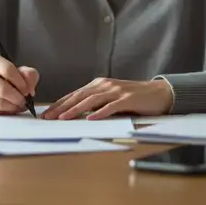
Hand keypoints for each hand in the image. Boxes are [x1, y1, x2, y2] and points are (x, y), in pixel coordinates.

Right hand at [0, 52, 38, 114]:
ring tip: (18, 105)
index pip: (8, 69)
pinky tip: (8, 108)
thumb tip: (30, 86)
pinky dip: (5, 112)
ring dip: (13, 107)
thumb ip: (25, 74)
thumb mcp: (9, 68)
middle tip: (24, 101)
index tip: (28, 90)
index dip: (21, 82)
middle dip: (18, 97)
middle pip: (3, 89)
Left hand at [42, 78, 172, 119]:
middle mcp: (105, 85)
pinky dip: (100, 112)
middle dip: (62, 108)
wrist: (159, 94)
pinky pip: (111, 106)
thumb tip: (76, 115)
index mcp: (98, 85)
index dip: (59, 104)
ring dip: (76, 110)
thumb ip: (96, 104)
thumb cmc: (133, 99)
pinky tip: (91, 119)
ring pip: (92, 100)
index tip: (46, 113)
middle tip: (48, 117)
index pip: (74, 95)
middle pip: (79, 97)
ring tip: (63, 118)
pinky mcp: (128, 99)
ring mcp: (116, 91)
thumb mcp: (111, 99)